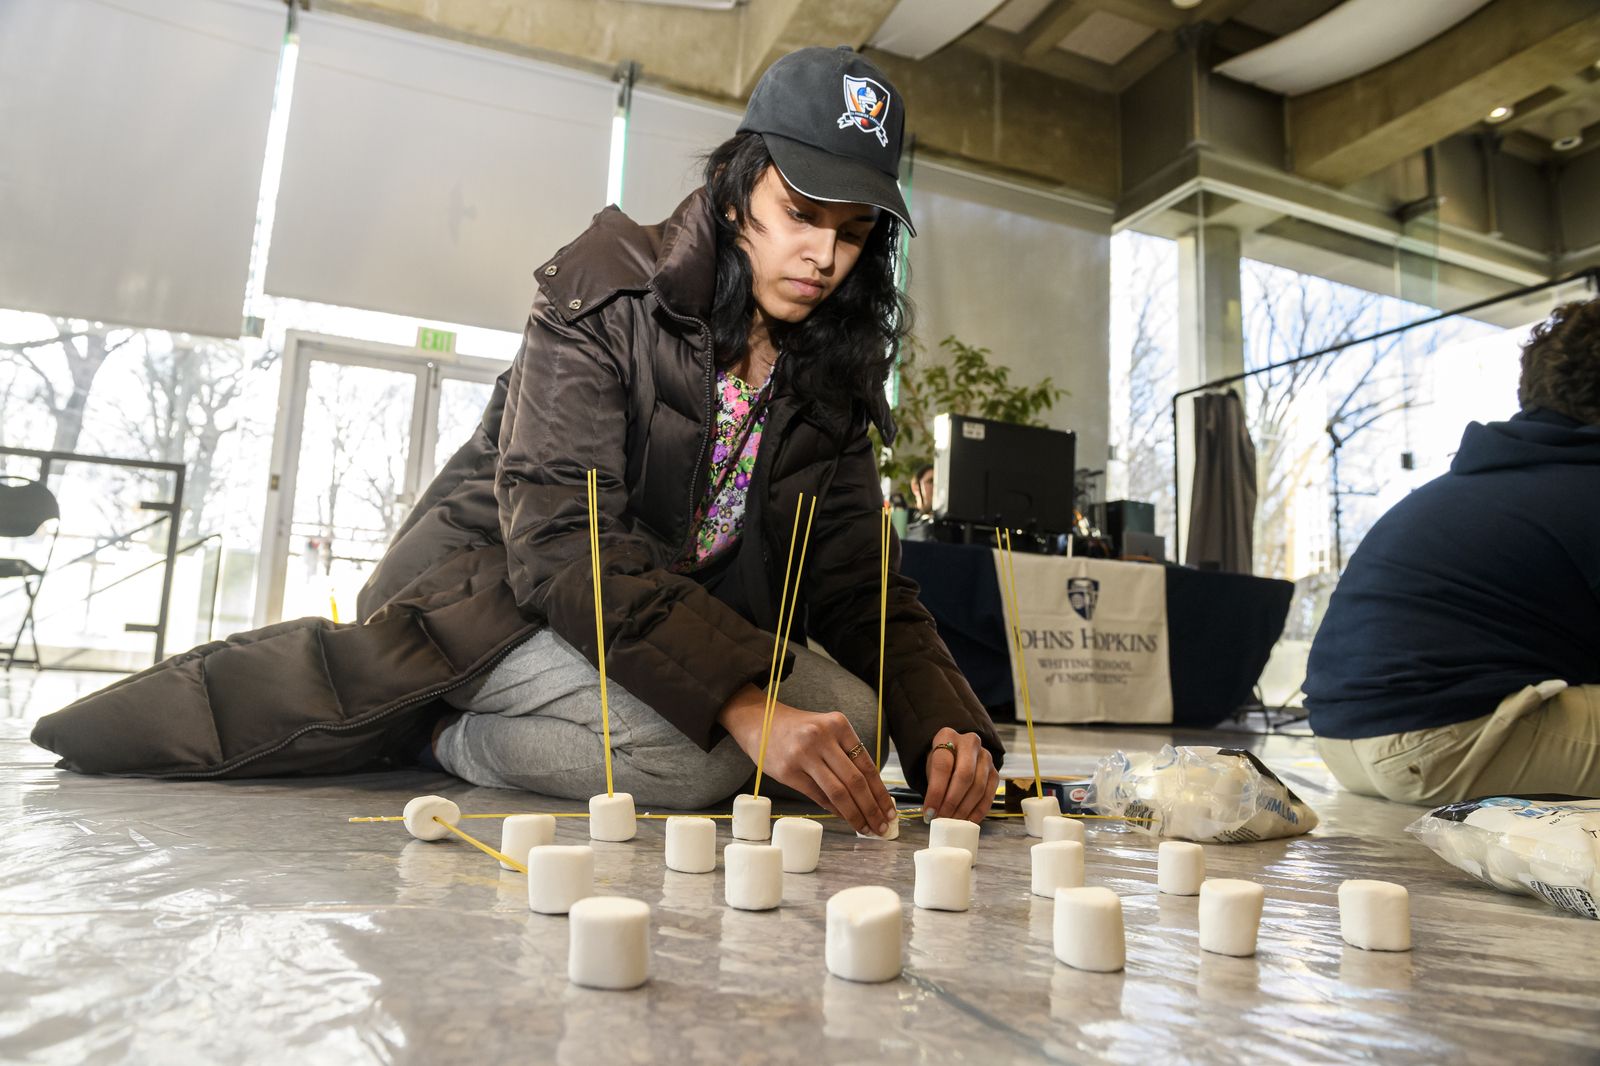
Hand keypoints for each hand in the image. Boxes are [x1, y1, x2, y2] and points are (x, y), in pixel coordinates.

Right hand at [718, 684, 897, 835]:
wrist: (759, 721)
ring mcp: (804, 755)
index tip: (890, 811)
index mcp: (838, 724)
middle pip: (855, 781)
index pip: (867, 765)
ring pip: (838, 792)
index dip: (881, 792)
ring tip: (866, 828)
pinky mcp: (788, 771)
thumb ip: (846, 754)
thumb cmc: (799, 729)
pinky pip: (818, 796)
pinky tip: (844, 818)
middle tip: (882, 827)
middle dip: (872, 808)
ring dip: (855, 815)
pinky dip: (834, 810)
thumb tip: (870, 793)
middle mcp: (822, 738)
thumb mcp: (826, 730)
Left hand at [922, 727, 998, 823]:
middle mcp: (970, 743)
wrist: (956, 755)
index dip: (936, 792)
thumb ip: (932, 787)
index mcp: (948, 736)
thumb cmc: (941, 763)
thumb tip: (932, 814)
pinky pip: (989, 795)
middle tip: (942, 818)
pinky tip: (967, 821)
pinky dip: (978, 811)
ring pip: (978, 787)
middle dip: (952, 801)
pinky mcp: (995, 772)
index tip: (929, 811)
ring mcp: (986, 757)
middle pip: (964, 775)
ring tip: (952, 822)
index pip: (943, 765)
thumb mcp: (931, 768)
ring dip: (964, 809)